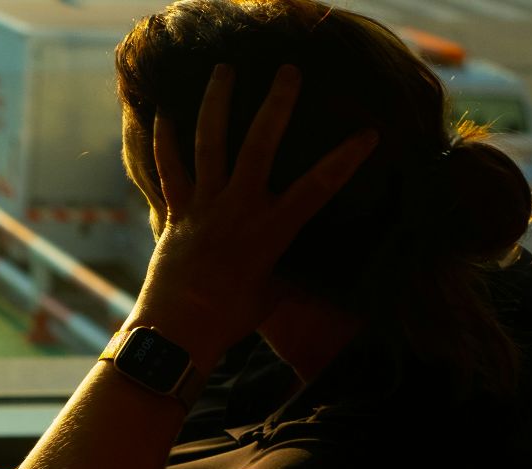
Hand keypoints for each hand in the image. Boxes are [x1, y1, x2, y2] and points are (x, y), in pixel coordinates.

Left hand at [129, 64, 377, 359]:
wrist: (177, 334)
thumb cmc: (232, 321)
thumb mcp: (274, 294)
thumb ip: (287, 267)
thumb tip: (303, 259)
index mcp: (270, 233)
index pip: (316, 189)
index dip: (344, 160)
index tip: (368, 133)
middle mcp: (237, 211)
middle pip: (258, 148)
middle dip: (276, 106)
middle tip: (289, 72)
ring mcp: (203, 209)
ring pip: (209, 146)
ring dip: (216, 104)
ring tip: (223, 70)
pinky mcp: (176, 214)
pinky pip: (169, 171)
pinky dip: (165, 143)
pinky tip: (164, 114)